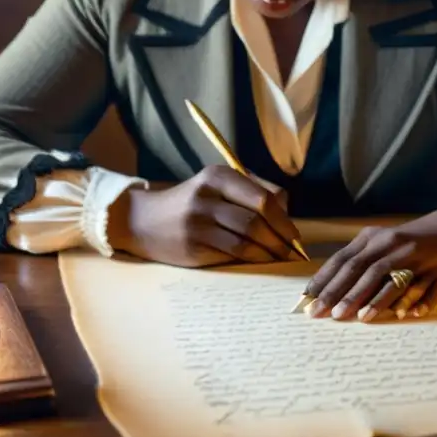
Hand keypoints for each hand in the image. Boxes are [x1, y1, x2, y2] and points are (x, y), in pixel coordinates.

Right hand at [108, 165, 302, 267]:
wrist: (142, 221)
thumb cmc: (190, 203)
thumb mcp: (215, 186)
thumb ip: (250, 190)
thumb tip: (287, 212)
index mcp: (218, 175)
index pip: (264, 196)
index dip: (284, 217)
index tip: (293, 232)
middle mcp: (208, 195)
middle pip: (258, 218)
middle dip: (281, 237)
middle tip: (292, 250)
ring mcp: (198, 221)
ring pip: (247, 238)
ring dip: (269, 251)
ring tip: (280, 258)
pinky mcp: (193, 245)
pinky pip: (231, 253)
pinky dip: (251, 258)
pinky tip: (259, 261)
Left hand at [303, 196, 436, 321]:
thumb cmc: (408, 244)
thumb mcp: (381, 245)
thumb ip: (357, 264)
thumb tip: (324, 292)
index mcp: (374, 239)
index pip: (343, 260)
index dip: (325, 281)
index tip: (307, 301)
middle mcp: (394, 246)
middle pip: (364, 270)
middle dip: (343, 293)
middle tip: (326, 314)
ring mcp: (420, 259)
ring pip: (394, 279)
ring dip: (376, 300)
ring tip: (360, 318)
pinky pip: (429, 289)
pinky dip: (418, 301)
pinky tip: (406, 314)